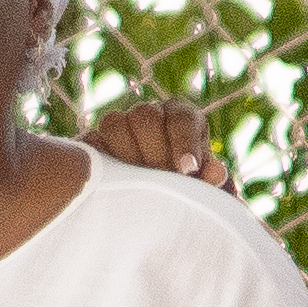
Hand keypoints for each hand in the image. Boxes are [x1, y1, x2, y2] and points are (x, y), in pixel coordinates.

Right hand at [88, 98, 224, 183]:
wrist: (159, 192)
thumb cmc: (185, 182)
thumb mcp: (201, 180)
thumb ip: (209, 176)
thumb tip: (216, 174)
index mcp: (181, 116)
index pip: (182, 117)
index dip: (184, 142)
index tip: (188, 169)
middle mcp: (151, 113)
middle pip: (145, 116)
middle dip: (155, 151)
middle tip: (162, 178)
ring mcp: (121, 124)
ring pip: (114, 123)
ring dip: (127, 155)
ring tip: (139, 182)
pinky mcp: (97, 140)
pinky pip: (91, 141)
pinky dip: (100, 159)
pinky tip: (113, 180)